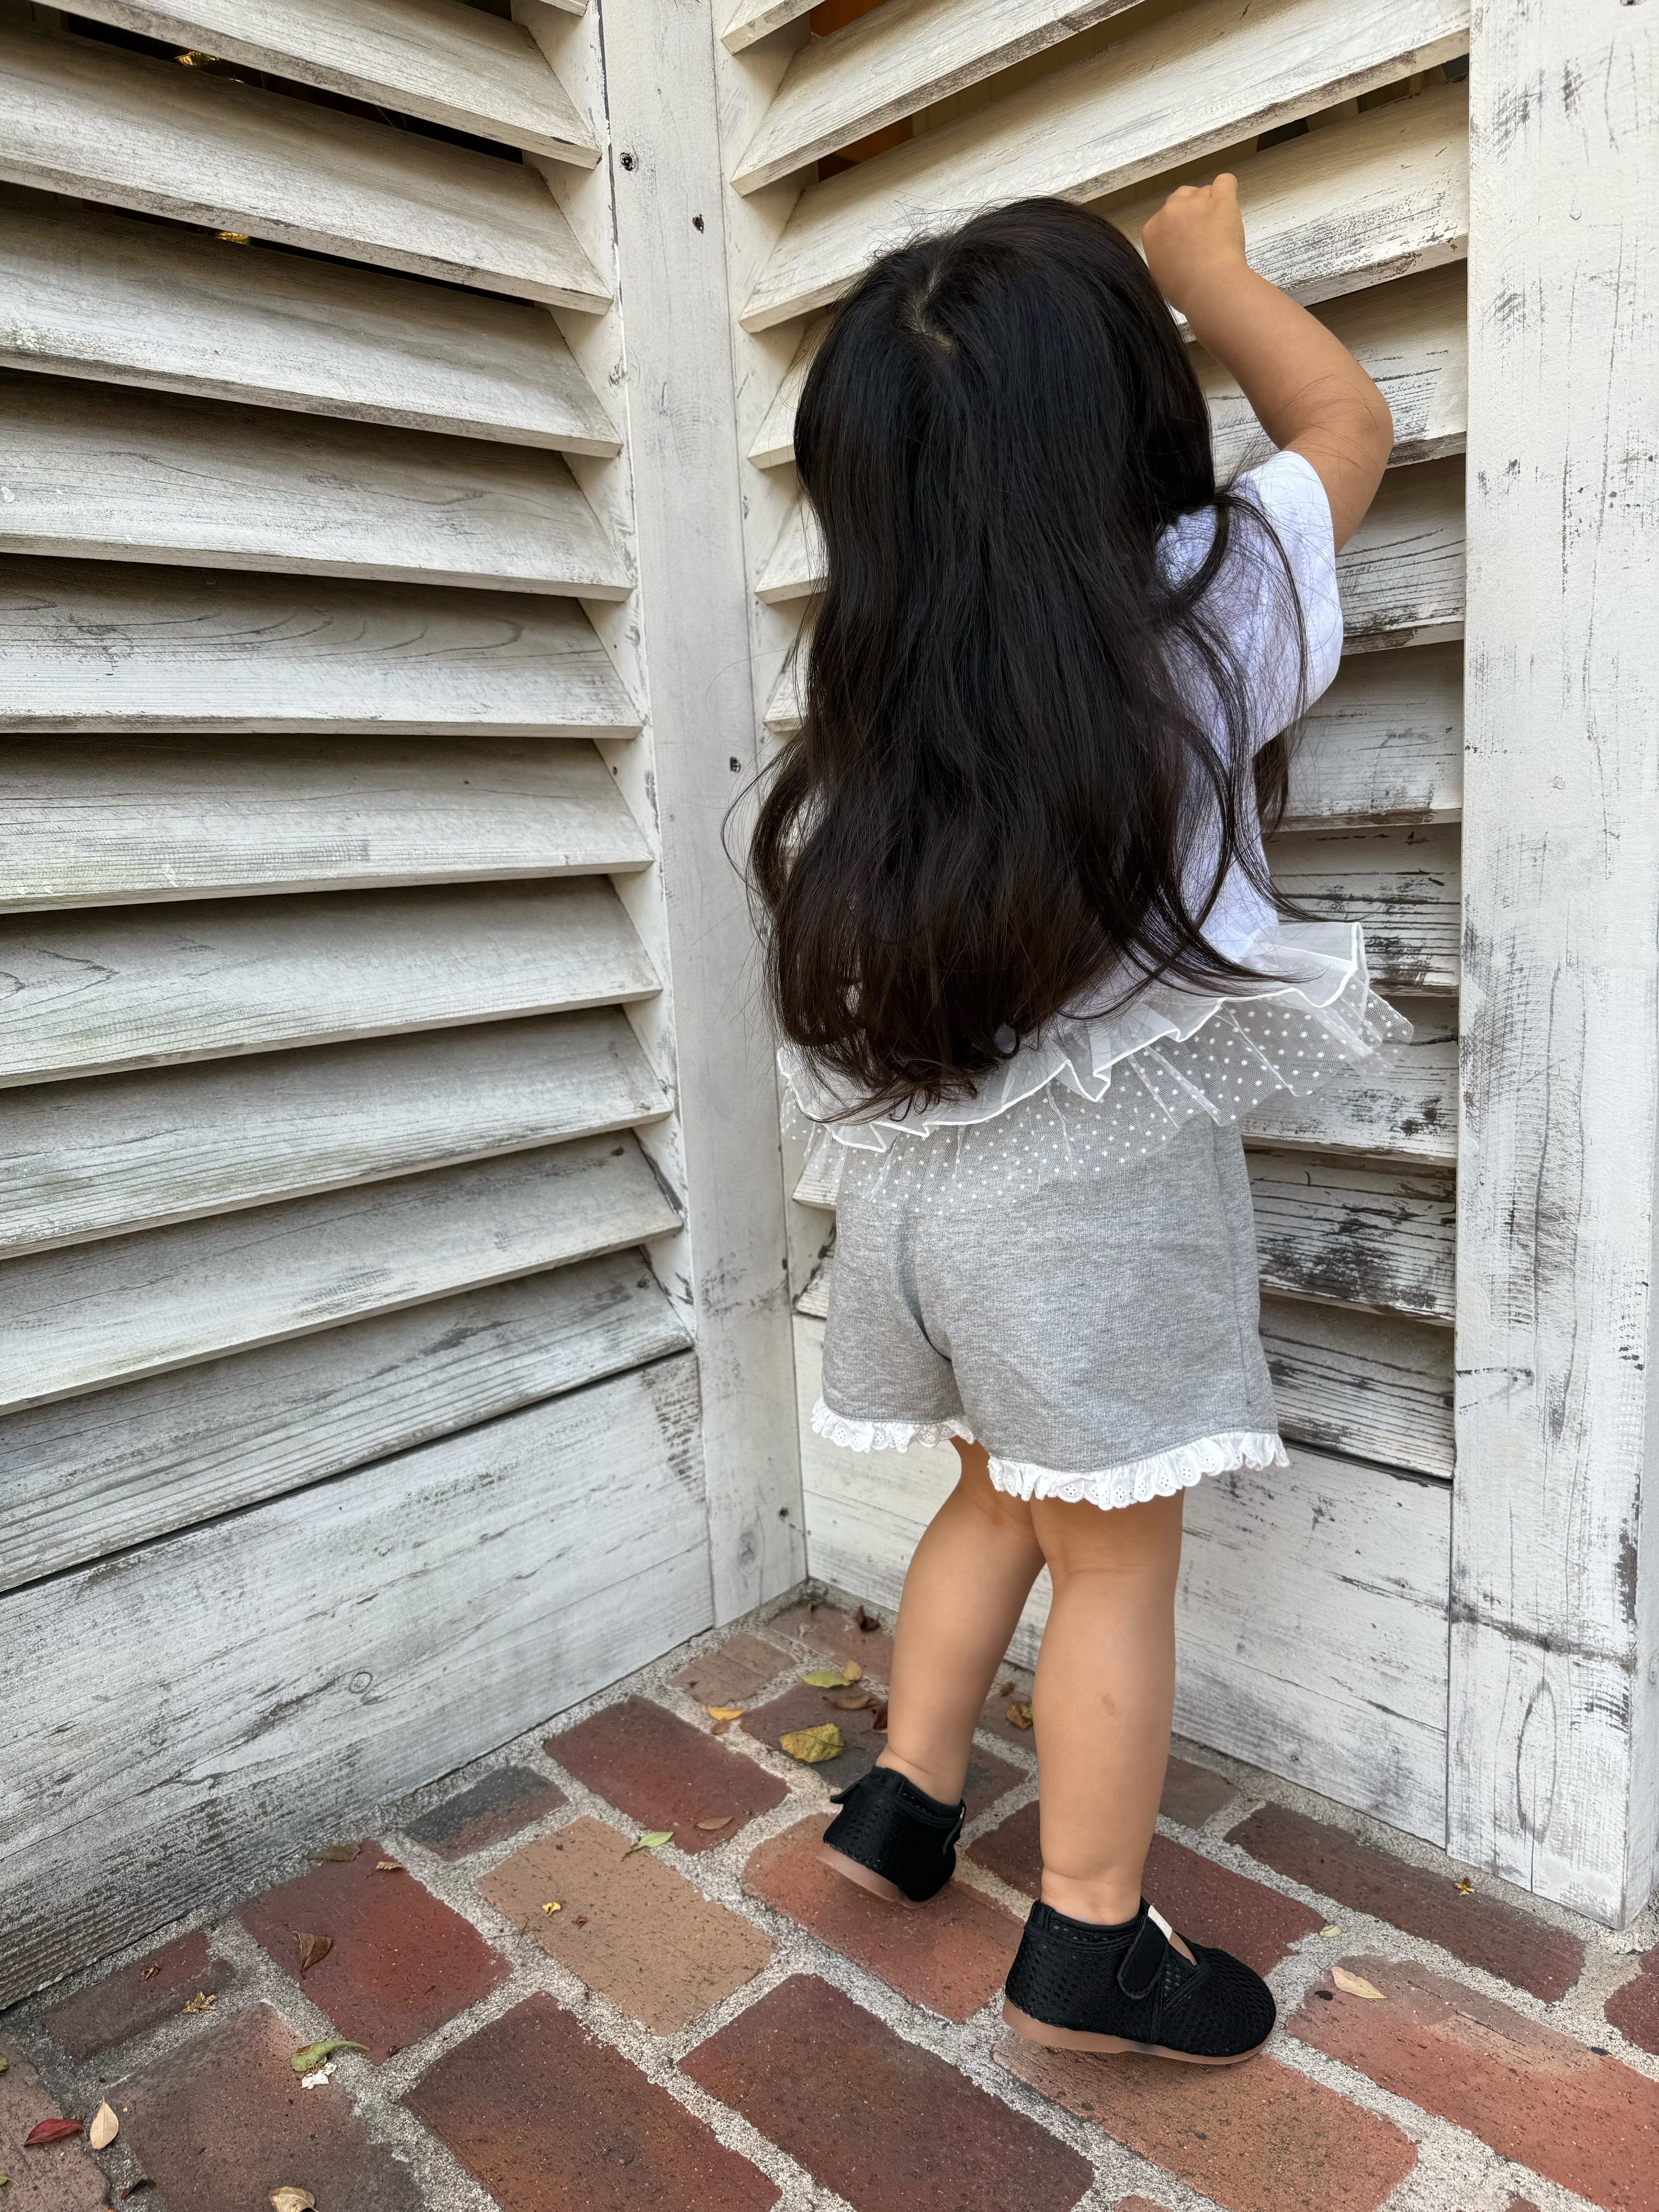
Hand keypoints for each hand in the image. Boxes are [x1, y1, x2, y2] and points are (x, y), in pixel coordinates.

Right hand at [1141, 174, 1247, 316]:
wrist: (1209, 289)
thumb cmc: (1187, 290)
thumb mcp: (1160, 274)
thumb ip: (1163, 253)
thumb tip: (1173, 249)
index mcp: (1152, 230)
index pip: (1164, 216)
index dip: (1178, 227)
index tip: (1186, 240)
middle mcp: (1170, 212)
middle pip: (1182, 198)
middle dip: (1192, 212)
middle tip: (1203, 234)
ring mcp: (1195, 204)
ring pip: (1204, 191)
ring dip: (1211, 205)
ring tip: (1219, 230)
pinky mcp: (1220, 201)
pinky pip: (1225, 181)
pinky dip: (1228, 190)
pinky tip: (1228, 206)